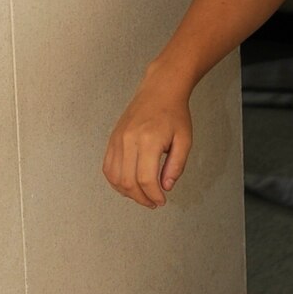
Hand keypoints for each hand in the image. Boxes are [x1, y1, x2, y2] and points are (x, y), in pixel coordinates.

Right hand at [103, 68, 192, 207]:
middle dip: (141, 198)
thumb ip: (176, 166)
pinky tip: (128, 185)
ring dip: (127, 192)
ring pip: (114, 177)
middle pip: (128, 181)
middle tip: (153, 202)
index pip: (146, 179)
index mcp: (148, 140)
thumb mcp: (184, 140)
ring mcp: (117, 139)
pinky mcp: (112, 139)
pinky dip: (115, 181)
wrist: (160, 90)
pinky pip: (107, 167)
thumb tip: (166, 187)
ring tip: (142, 196)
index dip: (154, 196)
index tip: (162, 201)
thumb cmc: (174, 114)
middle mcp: (128, 140)